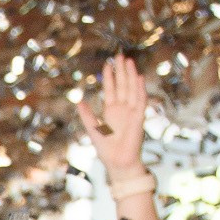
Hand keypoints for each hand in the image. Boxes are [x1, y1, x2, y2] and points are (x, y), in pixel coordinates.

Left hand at [73, 54, 148, 178]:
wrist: (118, 163)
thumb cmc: (107, 150)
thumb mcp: (93, 130)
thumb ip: (87, 116)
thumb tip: (79, 101)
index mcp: (111, 111)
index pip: (111, 90)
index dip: (110, 77)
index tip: (107, 64)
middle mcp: (123, 109)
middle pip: (122, 85)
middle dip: (121, 71)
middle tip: (120, 56)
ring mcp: (131, 112)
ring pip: (132, 89)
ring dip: (130, 76)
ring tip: (129, 61)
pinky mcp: (138, 118)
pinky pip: (140, 101)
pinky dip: (140, 89)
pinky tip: (139, 77)